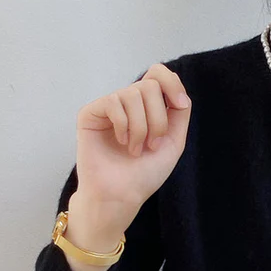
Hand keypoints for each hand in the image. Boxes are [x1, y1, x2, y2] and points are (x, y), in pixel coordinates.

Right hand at [75, 63, 191, 214]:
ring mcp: (109, 107)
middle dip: (158, 119)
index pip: (158, 74)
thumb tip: (179, 91)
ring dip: (141, 127)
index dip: (172, 83)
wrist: (121, 195)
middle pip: (150, 85)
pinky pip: (113, 102)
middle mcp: (128, 104)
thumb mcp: (173, 144)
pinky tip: (120, 142)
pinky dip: (123, 125)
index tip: (180, 105)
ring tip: (135, 150)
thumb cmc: (144, 175)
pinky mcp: (91, 112)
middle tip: (151, 145)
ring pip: (133, 93)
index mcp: (148, 108)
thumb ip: (179, 115)